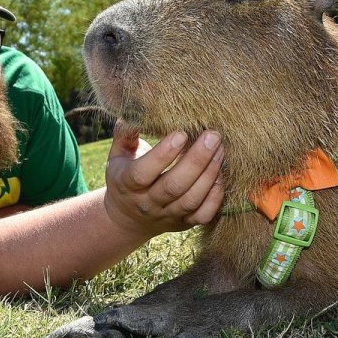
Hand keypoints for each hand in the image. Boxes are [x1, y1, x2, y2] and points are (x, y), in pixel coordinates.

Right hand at [103, 121, 224, 239]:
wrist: (127, 218)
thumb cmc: (124, 176)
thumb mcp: (117, 156)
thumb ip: (124, 135)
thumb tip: (131, 113)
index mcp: (126, 184)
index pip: (143, 173)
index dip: (162, 154)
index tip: (181, 133)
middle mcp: (147, 203)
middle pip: (173, 186)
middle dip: (196, 160)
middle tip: (212, 136)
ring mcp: (167, 215)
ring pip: (191, 199)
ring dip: (209, 174)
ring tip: (221, 149)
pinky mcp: (183, 224)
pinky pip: (203, 215)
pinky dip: (215, 196)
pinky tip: (220, 174)